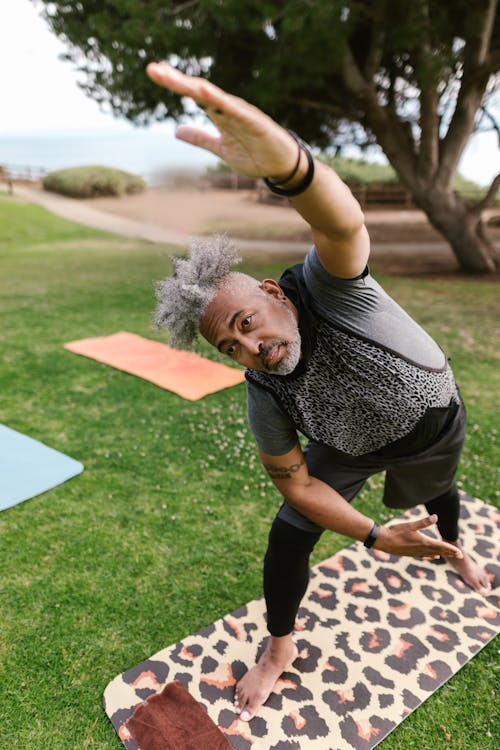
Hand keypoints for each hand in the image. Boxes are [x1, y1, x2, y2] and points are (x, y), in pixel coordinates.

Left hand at [146, 61, 297, 179]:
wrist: (282, 167)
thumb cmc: (255, 155)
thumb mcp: (220, 149)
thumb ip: (200, 139)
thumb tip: (176, 131)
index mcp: (220, 114)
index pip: (193, 95)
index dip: (175, 83)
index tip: (154, 72)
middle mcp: (228, 109)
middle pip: (198, 91)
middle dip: (176, 81)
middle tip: (152, 69)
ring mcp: (240, 114)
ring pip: (213, 97)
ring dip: (192, 87)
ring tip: (171, 77)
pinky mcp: (253, 122)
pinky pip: (234, 110)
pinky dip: (219, 100)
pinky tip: (203, 92)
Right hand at [374, 514, 462, 558]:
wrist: (384, 542)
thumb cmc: (396, 532)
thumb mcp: (410, 525)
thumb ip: (424, 522)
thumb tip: (435, 517)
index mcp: (424, 542)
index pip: (441, 546)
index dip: (451, 549)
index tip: (459, 553)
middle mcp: (422, 549)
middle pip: (439, 551)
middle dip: (450, 553)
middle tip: (460, 556)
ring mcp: (416, 552)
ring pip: (432, 554)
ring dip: (442, 553)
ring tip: (449, 555)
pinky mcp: (411, 553)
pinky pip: (425, 555)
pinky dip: (431, 555)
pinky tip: (433, 556)